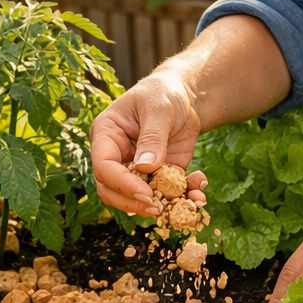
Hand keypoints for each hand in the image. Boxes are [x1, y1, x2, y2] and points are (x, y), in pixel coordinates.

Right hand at [90, 73, 207, 216]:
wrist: (184, 96)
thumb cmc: (163, 93)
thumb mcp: (159, 109)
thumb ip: (152, 137)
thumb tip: (145, 167)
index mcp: (106, 135)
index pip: (104, 166)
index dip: (122, 183)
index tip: (145, 193)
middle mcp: (116, 156)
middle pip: (112, 190)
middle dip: (135, 203)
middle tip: (158, 208)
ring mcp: (136, 168)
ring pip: (139, 198)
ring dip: (163, 204)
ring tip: (189, 202)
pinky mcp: (159, 175)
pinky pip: (166, 193)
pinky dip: (183, 196)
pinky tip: (199, 192)